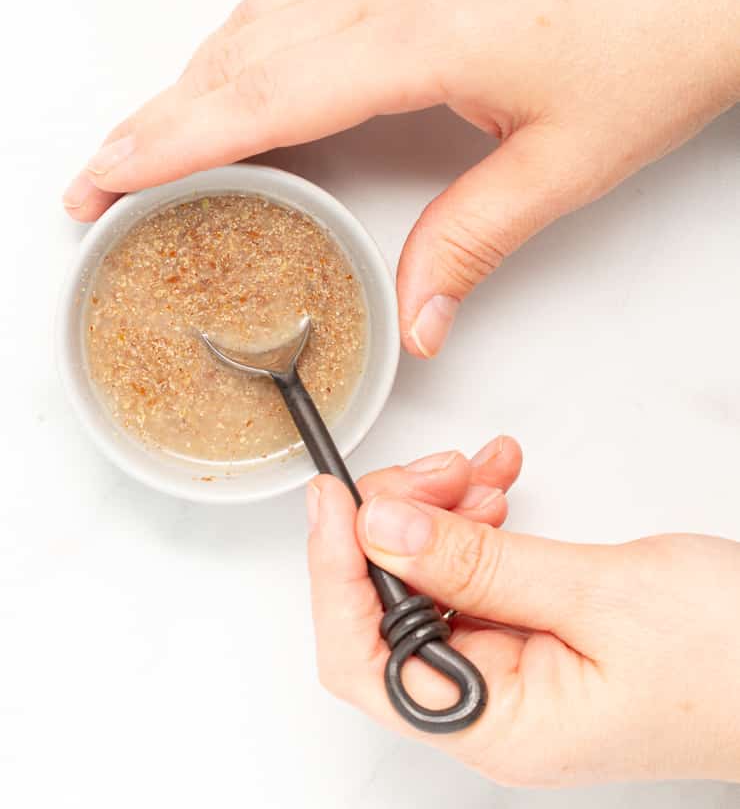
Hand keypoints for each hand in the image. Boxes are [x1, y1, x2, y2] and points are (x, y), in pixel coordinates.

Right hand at [64, 0, 739, 357]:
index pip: (257, 95)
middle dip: (155, 118)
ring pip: (261, 18)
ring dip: (195, 80)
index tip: (102, 180)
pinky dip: (249, 45)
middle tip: (99, 178)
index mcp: (419, 32)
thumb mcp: (561, 165)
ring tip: (154, 141)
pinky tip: (241, 77)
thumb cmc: (656, 44)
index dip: (169, 142)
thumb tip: (416, 315)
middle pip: (236, 54)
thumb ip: (471, 242)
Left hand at [308, 467, 739, 785]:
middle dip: (396, 524)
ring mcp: (511, 668)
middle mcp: (492, 705)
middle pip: (385, 610)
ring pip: (427, 581)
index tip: (336, 496)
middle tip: (436, 470)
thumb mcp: (601, 596)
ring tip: (477, 472)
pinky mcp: (531, 634)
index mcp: (496, 725)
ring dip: (438, 515)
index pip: (361, 656)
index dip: (334, 568)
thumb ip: (480, 563)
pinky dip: (474, 524)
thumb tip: (383, 529)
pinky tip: (494, 491)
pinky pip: (473, 573)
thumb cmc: (731, 661)